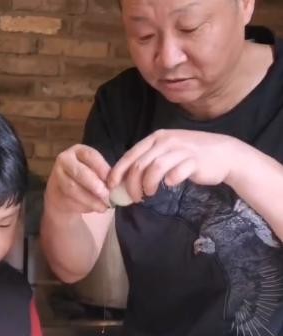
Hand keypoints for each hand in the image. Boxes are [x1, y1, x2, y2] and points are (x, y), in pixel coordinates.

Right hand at [44, 144, 110, 213]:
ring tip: (103, 206)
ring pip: (73, 188)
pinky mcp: (54, 192)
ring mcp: (57, 176)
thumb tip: (114, 185)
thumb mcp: (94, 171)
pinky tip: (93, 209)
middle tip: (106, 194)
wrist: (62, 192)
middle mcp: (65, 160)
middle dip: (94, 184)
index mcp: (78, 151)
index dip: (102, 168)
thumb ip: (103, 175)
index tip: (111, 181)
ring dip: (90, 199)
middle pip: (79, 172)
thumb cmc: (85, 179)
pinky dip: (83, 207)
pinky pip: (69, 200)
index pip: (90, 156)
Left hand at [108, 130, 236, 201]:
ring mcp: (180, 150)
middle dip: (132, 185)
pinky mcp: (193, 161)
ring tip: (149, 195)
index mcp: (156, 137)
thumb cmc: (191, 156)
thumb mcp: (167, 152)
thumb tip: (126, 179)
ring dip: (147, 186)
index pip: (130, 155)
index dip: (118, 172)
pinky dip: (169, 182)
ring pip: (154, 169)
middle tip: (134, 197)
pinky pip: (175, 173)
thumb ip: (149, 161)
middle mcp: (166, 141)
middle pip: (139, 165)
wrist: (223, 154)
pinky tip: (170, 186)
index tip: (111, 186)